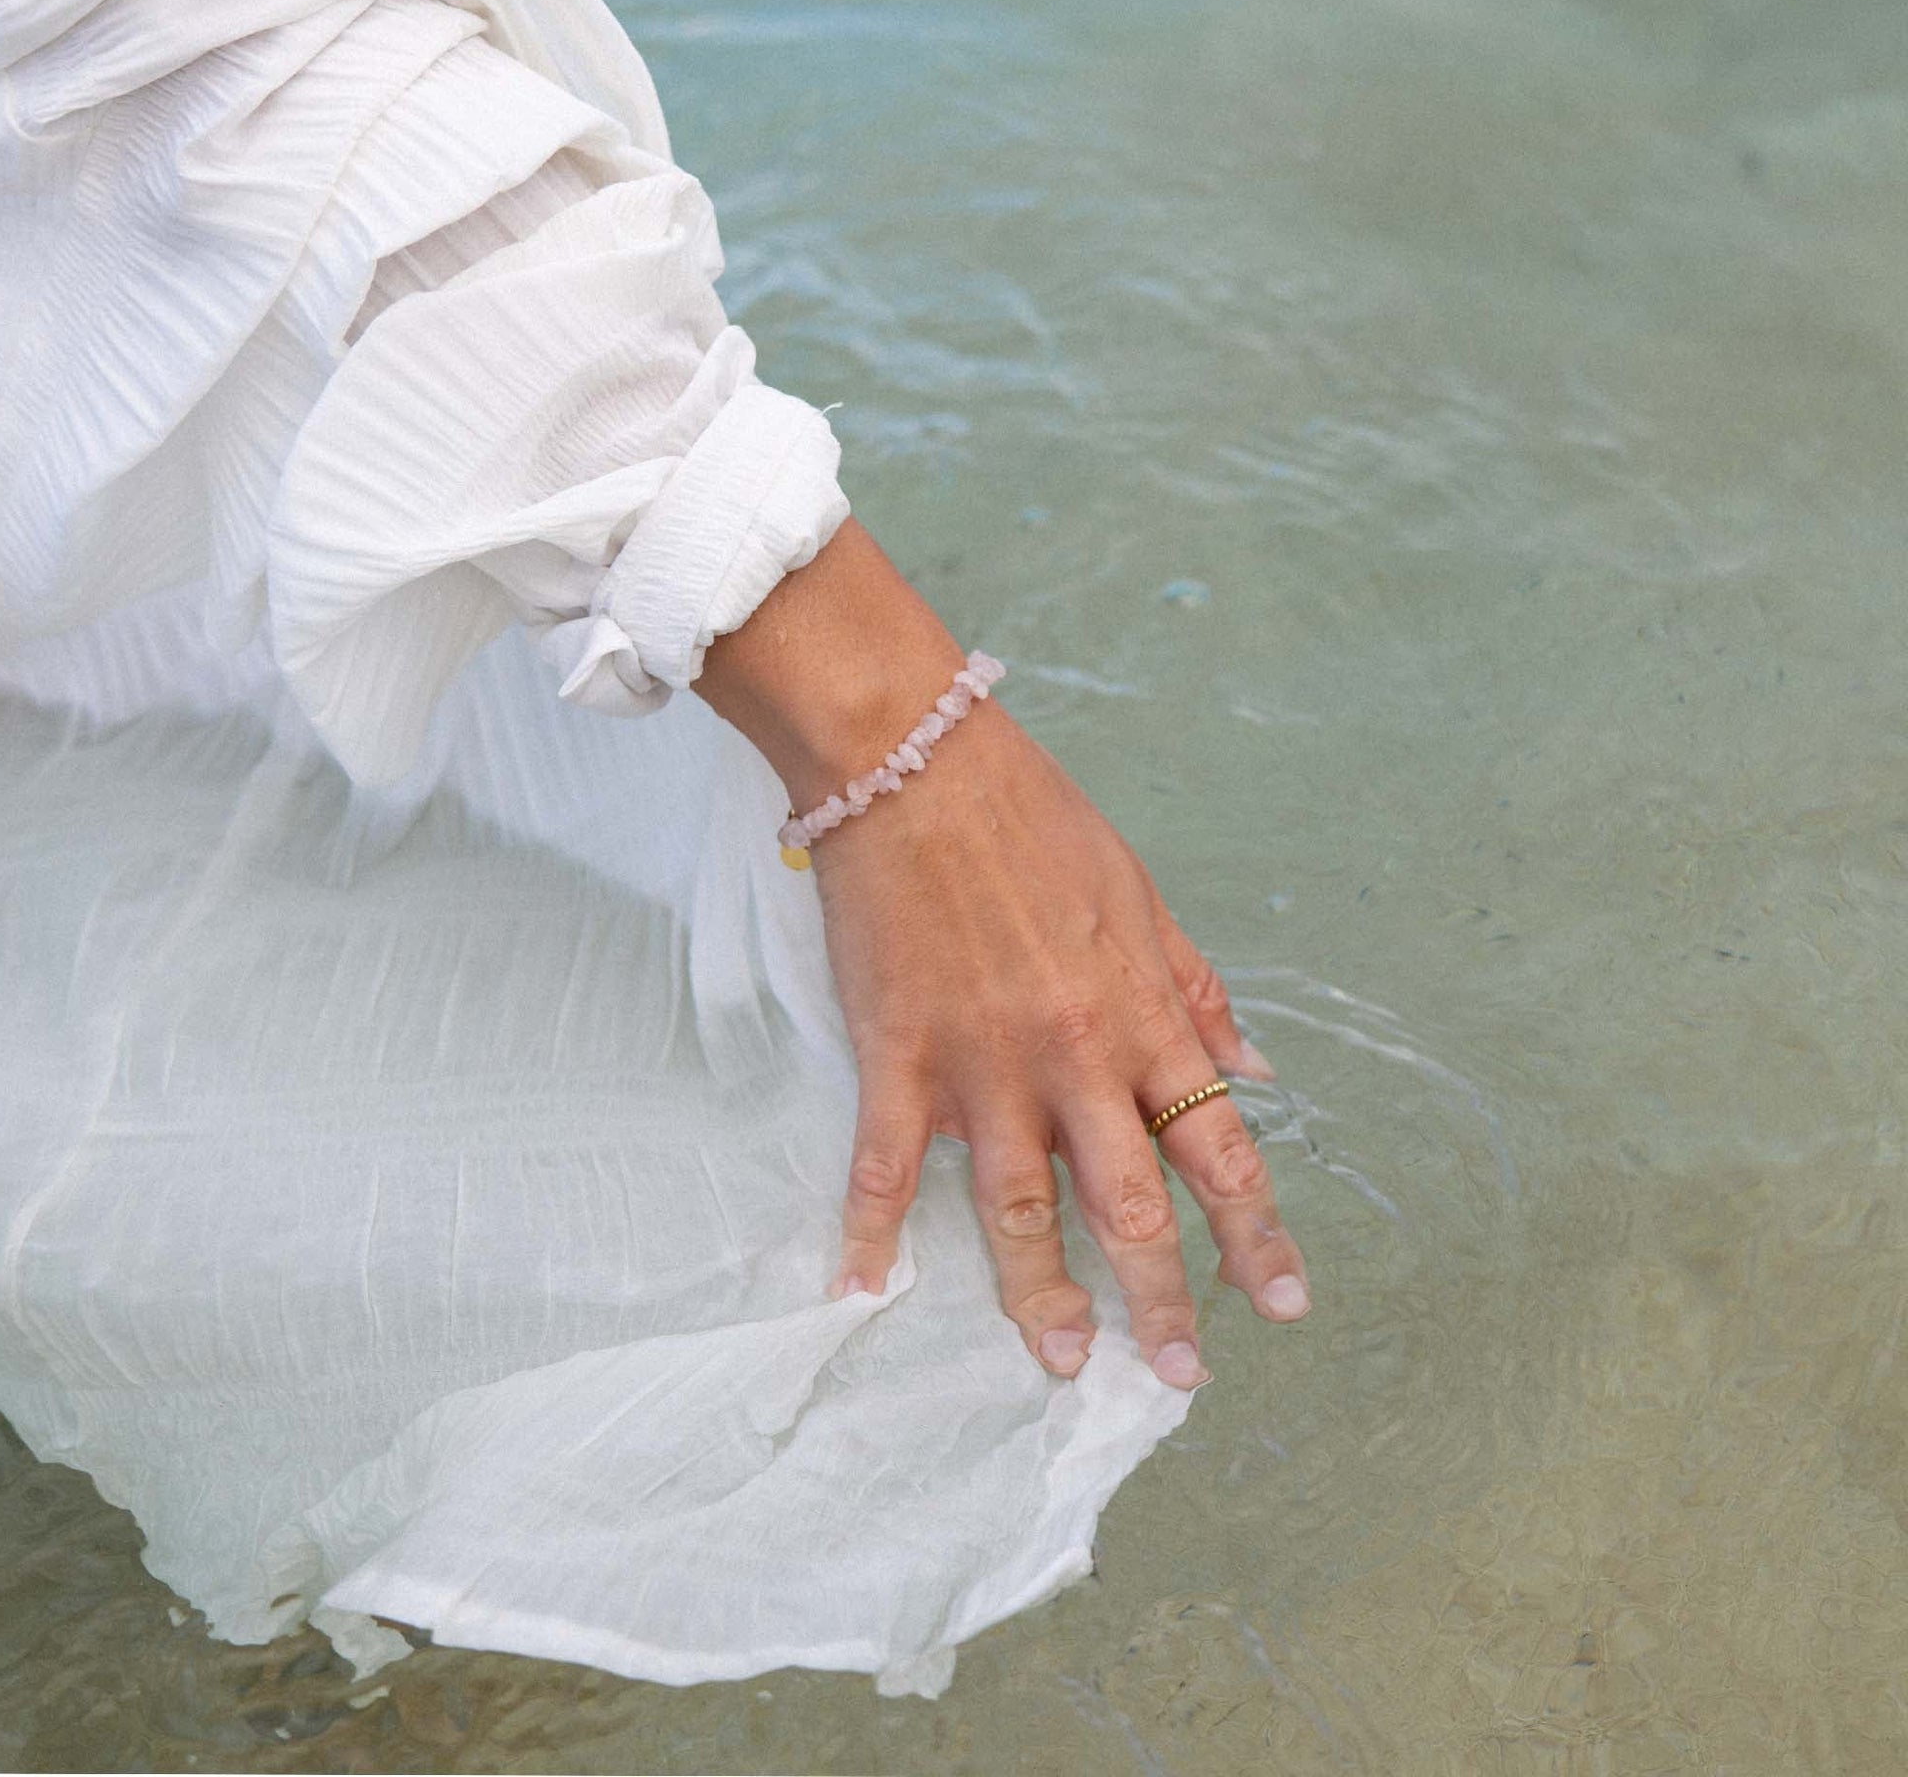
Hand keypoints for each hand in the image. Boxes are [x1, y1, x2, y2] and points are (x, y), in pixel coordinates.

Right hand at [810, 702, 1307, 1386]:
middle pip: (1129, 1206)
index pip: (1218, 1148)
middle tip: (1178, 1377)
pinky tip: (859, 1288)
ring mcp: (981, 1064)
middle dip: (1163, 1300)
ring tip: (1062, 1359)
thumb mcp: (1144, 896)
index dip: (1256, 1233)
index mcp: (1142, 1016)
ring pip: (1016, 1209)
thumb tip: (1256, 1070)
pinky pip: (881, 1165)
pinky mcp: (898, 1054)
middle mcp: (1074, 1058)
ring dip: (1041, 1296)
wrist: (918, 765)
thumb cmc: (1035, 821)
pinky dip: (868, 1231)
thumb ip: (1199, 992)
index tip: (1283, 1303)